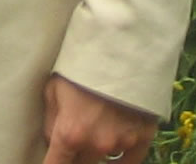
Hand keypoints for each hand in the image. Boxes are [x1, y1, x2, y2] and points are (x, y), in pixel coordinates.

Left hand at [39, 74, 154, 163]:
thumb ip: (51, 122)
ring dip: (98, 149)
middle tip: (77, 132)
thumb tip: (53, 142)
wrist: (122, 44)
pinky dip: (121, 157)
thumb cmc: (81, 63)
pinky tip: (115, 148)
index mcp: (70, 134)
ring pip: (104, 159)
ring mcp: (123, 143)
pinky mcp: (144, 137)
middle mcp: (97, 145)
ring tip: (97, 127)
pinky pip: (131, 161)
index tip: (54, 162)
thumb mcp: (54, 88)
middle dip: (75, 154)